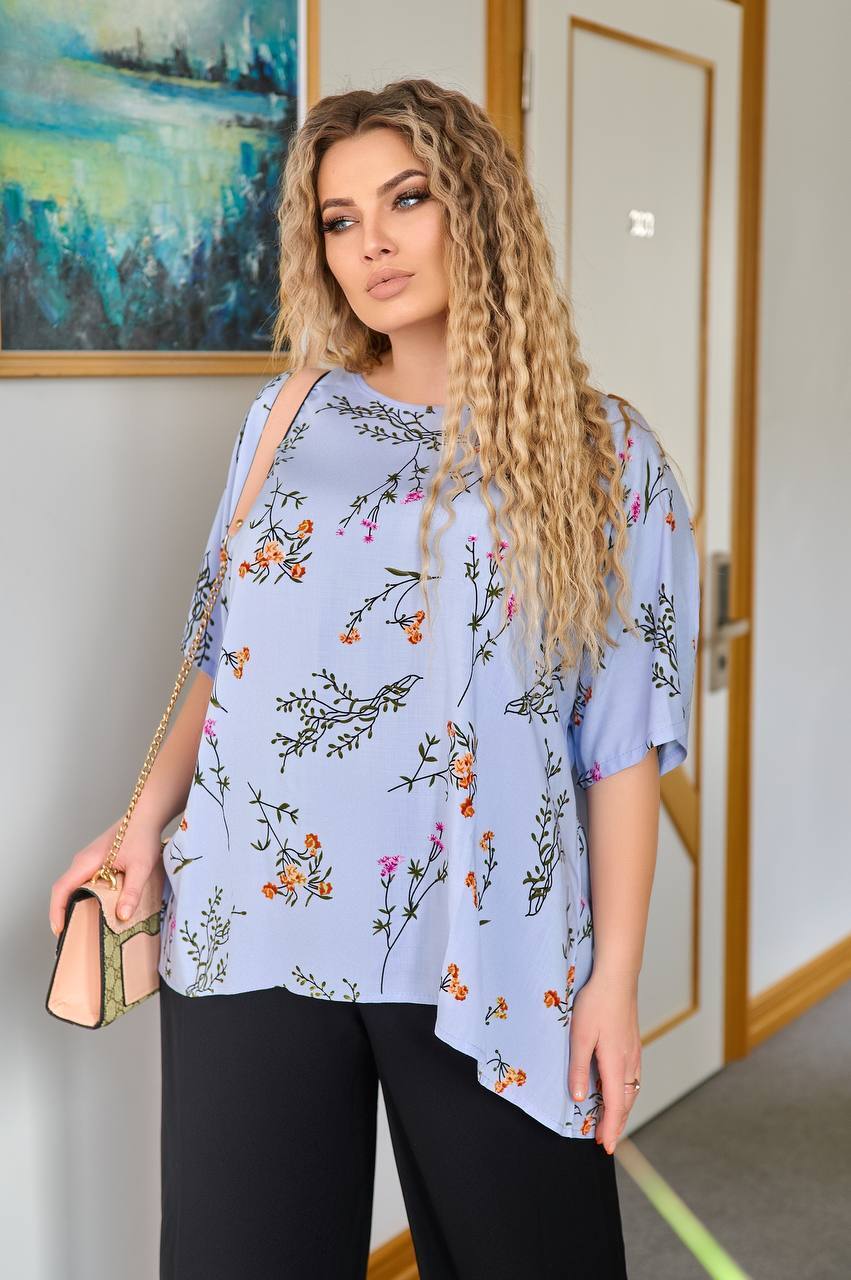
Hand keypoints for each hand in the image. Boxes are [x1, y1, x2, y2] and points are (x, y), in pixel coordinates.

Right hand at [49, 816, 163, 936]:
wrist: (146, 815)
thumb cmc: (142, 836)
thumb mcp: (141, 867)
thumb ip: (132, 892)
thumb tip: (123, 916)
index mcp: (86, 862)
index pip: (61, 889)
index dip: (56, 911)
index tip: (59, 930)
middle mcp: (82, 861)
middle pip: (64, 890)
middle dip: (62, 913)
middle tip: (69, 935)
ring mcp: (87, 860)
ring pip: (73, 886)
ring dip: (72, 905)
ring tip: (80, 925)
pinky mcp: (95, 860)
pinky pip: (82, 881)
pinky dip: (83, 896)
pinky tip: (94, 907)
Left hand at [568, 969, 641, 1154]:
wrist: (617, 977)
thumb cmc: (596, 1003)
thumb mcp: (579, 1036)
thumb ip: (579, 1069)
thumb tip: (581, 1099)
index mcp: (615, 1064)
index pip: (615, 1106)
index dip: (610, 1129)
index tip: (605, 1147)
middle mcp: (629, 1062)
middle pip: (626, 1102)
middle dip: (616, 1124)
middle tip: (604, 1140)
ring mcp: (634, 1053)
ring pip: (631, 1091)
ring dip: (621, 1109)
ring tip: (610, 1120)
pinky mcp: (632, 1043)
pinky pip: (632, 1077)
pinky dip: (625, 1093)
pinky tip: (617, 1090)